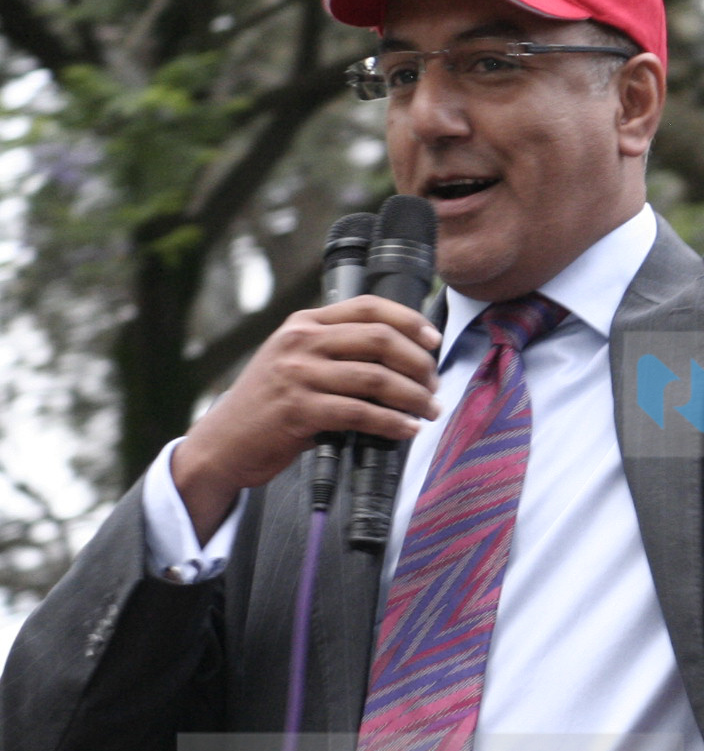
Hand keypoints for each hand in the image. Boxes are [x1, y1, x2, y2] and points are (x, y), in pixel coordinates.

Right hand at [171, 296, 440, 539]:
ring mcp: (297, 375)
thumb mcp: (295, 360)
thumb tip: (403, 356)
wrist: (222, 443)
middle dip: (419, 363)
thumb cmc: (269, 405)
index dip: (410, 321)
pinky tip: (407, 430)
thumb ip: (336, 349)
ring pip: (376, 378)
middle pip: (380, 339)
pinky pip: (361, 413)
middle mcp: (300, 341)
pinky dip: (392, 423)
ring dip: (413, 396)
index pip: (369, 307)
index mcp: (304, 323)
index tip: (434, 341)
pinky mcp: (298, 410)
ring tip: (430, 410)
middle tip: (435, 384)